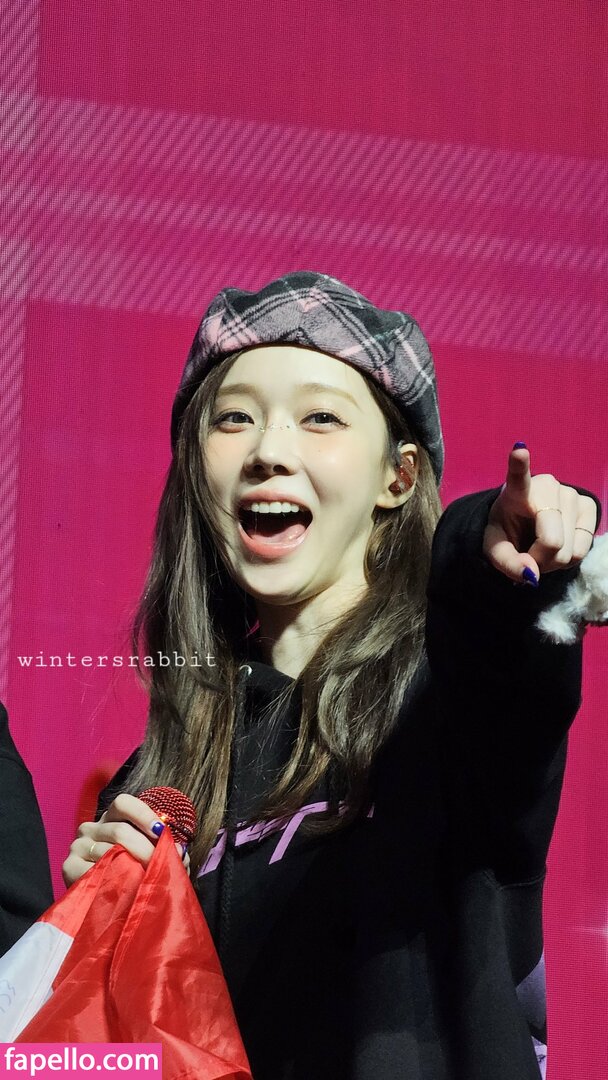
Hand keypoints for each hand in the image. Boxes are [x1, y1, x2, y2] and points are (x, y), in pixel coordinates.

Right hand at [62, 792, 189, 887]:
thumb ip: (164, 850)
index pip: (123, 803)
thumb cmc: (130, 873)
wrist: (103, 904)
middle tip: (161, 865)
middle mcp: (91, 827)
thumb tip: (180, 852)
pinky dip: (111, 878)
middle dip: (146, 850)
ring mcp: (77, 845)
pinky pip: (93, 870)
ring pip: (109, 851)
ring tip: (147, 880)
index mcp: (111, 818)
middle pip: (120, 831)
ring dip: (133, 867)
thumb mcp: (147, 855)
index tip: (161, 831)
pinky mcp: (68, 866)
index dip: (143, 814)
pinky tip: (123, 887)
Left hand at [482, 445, 597, 584]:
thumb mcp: (495, 550)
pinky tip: (558, 546)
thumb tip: (532, 576)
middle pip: (551, 542)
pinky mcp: (589, 506)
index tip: (519, 449)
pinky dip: (569, 558)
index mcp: (516, 491)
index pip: (518, 475)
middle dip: (539, 560)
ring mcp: (571, 494)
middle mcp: (547, 486)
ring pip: (568, 550)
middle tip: (527, 555)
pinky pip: (583, 549)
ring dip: (553, 561)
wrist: (524, 525)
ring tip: (540, 548)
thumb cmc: (508, 532)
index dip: (519, 464)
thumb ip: (507, 563)